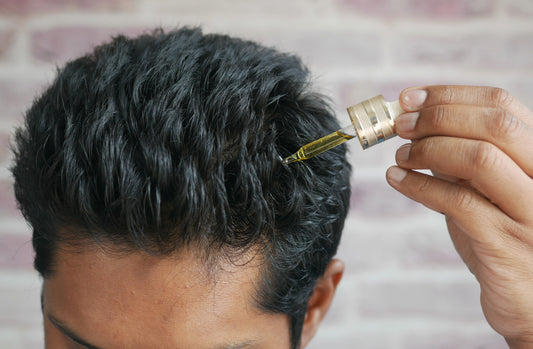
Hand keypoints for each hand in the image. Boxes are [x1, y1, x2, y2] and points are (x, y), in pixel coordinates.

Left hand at [386, 85, 532, 347]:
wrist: (531, 301)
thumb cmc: (504, 237)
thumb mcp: (490, 188)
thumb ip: (465, 156)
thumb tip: (416, 121)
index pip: (502, 104)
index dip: (449, 95)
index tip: (409, 98)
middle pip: (495, 124)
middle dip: (438, 117)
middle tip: (400, 125)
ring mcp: (531, 211)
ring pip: (479, 158)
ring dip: (427, 149)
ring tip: (399, 156)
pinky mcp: (507, 244)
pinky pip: (458, 202)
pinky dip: (419, 185)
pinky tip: (397, 180)